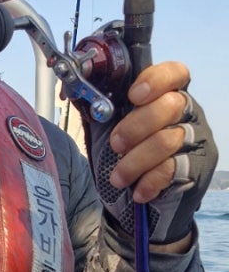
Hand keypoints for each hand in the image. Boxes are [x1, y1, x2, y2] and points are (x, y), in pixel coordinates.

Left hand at [85, 60, 216, 244]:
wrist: (137, 197)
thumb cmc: (125, 153)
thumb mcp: (108, 126)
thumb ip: (99, 105)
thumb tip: (75, 87)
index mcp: (166, 95)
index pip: (174, 73)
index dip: (156, 80)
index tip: (133, 96)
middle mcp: (187, 114)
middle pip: (170, 106)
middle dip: (135, 127)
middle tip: (115, 144)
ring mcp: (194, 140)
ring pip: (167, 140)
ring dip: (134, 161)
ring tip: (117, 178)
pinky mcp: (196, 167)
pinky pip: (171, 169)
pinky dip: (148, 181)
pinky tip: (137, 191)